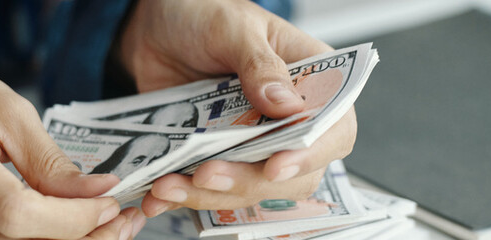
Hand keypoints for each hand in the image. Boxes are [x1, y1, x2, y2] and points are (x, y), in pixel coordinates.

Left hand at [115, 0, 357, 215]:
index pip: (334, 129)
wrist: (157, 27)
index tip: (276, 165)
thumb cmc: (206, 14)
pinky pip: (207, 189)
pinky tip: (157, 195)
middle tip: (207, 174)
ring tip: (169, 185)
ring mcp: (250, 143)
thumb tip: (286, 104)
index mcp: (311, 81)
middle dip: (247, 181)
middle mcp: (286, 120)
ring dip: (209, 195)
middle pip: (290, 174)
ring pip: (246, 189)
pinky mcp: (215, 157)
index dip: (311, 153)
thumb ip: (259, 63)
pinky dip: (181, 198)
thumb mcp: (232, 27)